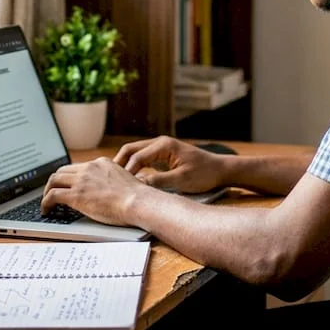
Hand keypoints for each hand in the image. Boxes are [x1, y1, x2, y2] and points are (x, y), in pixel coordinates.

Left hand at [42, 158, 151, 226]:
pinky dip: (45, 202)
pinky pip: (52, 195)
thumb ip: (110, 180)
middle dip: (55, 182)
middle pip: (62, 171)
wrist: (137, 202)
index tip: (66, 185)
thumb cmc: (137, 197)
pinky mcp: (76, 195)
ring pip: (54, 180)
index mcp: (101, 163)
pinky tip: (46, 210)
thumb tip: (105, 191)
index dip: (69, 177)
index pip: (78, 167)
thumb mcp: (122, 180)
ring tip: (46, 203)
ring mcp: (81, 180)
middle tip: (52, 192)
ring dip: (47, 191)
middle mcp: (89, 168)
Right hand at [114, 136, 228, 192]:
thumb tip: (138, 185)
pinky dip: (134, 167)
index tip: (118, 185)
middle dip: (119, 164)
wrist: (220, 170)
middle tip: (109, 180)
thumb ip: (159, 181)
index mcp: (164, 145)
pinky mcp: (162, 156)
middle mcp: (160, 143)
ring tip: (115, 181)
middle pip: (131, 149)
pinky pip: (143, 159)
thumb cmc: (204, 174)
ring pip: (135, 153)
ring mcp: (161, 148)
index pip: (136, 156)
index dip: (126, 171)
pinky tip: (129, 180)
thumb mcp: (181, 180)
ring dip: (125, 165)